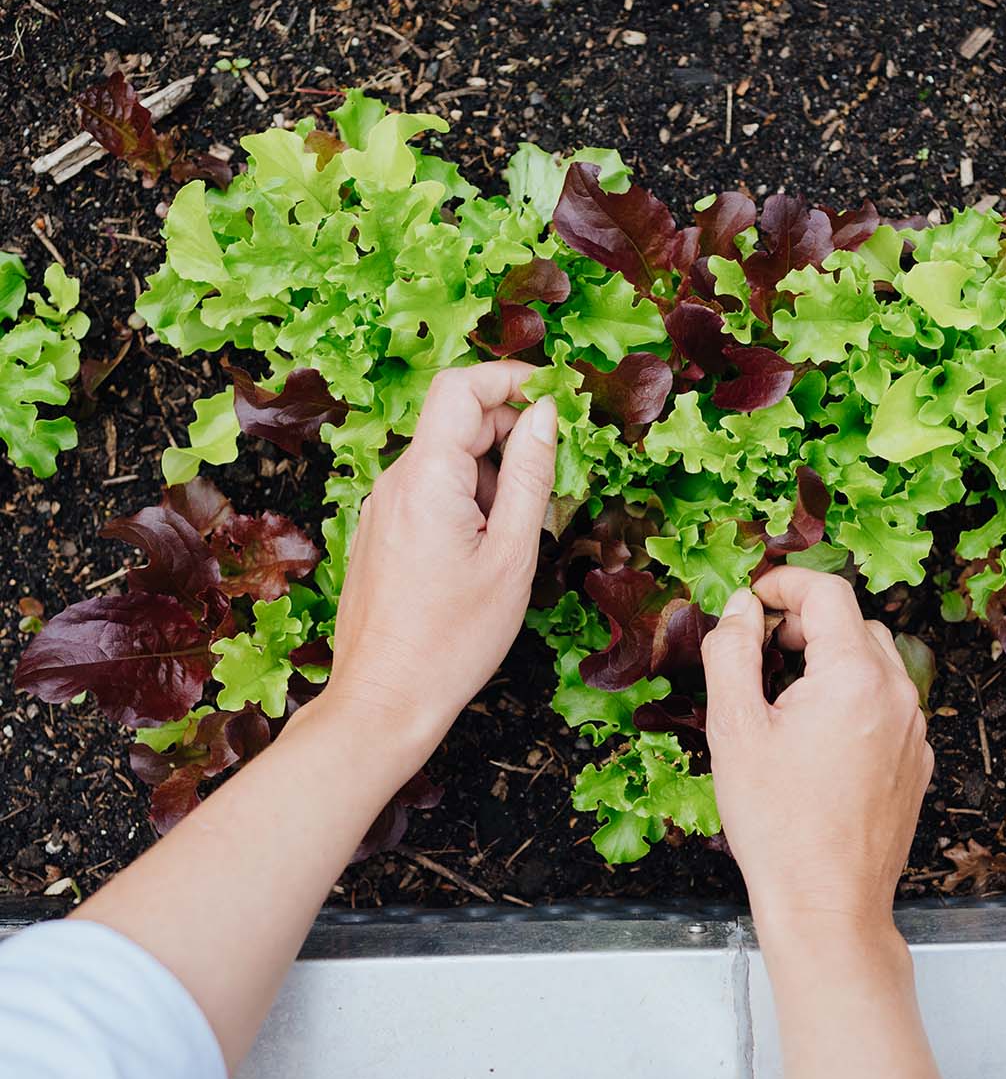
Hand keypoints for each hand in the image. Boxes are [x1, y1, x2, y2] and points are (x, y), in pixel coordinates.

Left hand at [323, 362, 556, 754]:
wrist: (385, 700)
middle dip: (509, 434)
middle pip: (456, 421)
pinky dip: (467, 500)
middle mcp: (394, 482)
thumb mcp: (512, 554)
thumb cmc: (453, 639)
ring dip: (491, 475)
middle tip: (553, 478)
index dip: (509, 378)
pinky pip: (429, 491)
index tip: (553, 396)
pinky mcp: (381, 533)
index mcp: (425, 478)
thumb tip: (544, 413)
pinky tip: (486, 551)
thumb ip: (529, 475)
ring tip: (517, 535)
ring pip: (446, 460)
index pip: (460, 386)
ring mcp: (382, 508)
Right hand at [700, 566, 932, 936]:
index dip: (784, 583)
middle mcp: (897, 695)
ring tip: (782, 692)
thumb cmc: (777, 823)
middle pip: (854, 623)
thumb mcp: (734, 727)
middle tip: (759, 647)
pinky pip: (886, 703)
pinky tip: (813, 733)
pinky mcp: (915, 761)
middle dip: (805, 621)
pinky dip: (851, 695)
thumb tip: (741, 608)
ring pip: (874, 662)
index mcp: (855, 676)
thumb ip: (733, 651)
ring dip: (829, 657)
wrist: (827, 904)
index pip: (828, 593)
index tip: (752, 598)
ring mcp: (913, 730)